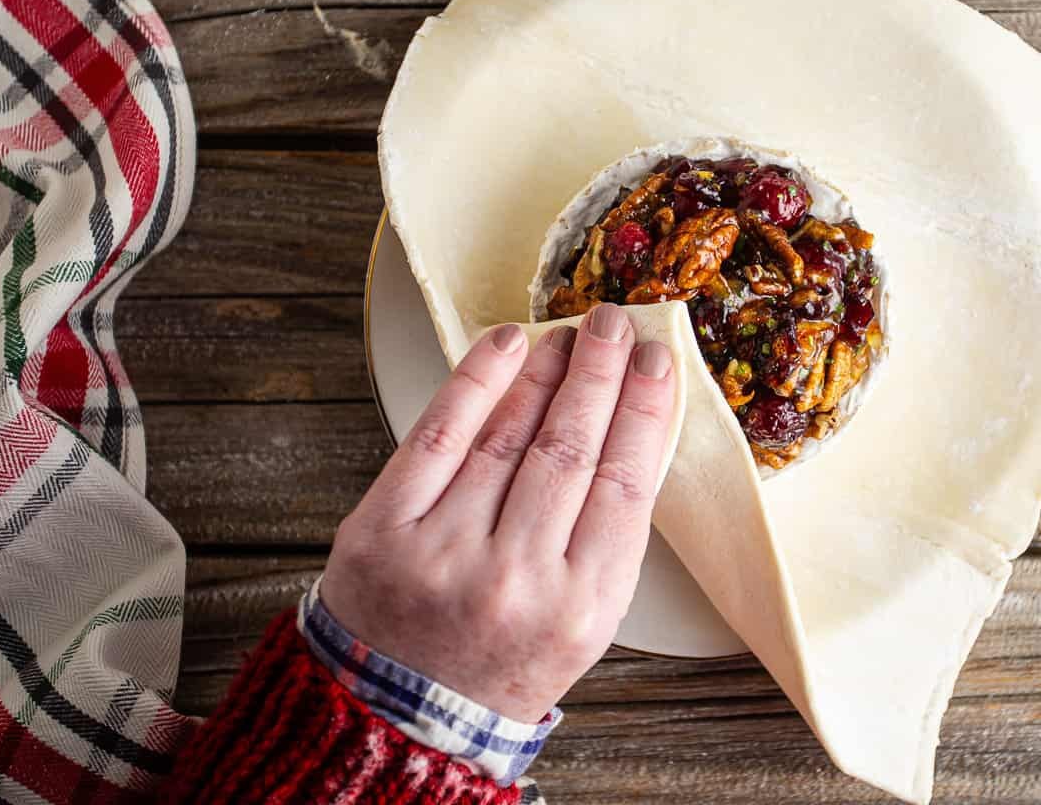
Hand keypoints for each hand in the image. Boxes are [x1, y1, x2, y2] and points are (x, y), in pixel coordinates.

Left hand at [320, 303, 675, 721]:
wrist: (405, 716)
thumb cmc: (507, 659)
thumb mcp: (585, 620)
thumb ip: (609, 535)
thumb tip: (632, 424)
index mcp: (581, 608)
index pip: (625, 483)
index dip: (644, 410)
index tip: (657, 362)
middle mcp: (516, 580)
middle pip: (571, 448)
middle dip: (600, 374)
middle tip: (616, 324)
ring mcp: (444, 554)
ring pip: (509, 436)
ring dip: (546, 372)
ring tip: (569, 335)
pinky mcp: (383, 533)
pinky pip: (437, 437)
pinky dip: (475, 382)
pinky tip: (505, 346)